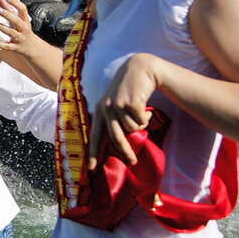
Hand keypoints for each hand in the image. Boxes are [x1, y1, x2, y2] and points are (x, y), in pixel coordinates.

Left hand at [0, 0, 37, 55]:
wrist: (31, 47)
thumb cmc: (22, 30)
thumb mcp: (19, 19)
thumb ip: (9, 9)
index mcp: (25, 20)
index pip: (22, 9)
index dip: (15, 3)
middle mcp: (24, 28)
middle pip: (16, 20)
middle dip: (7, 15)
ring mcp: (20, 38)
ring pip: (11, 33)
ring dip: (2, 27)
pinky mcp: (16, 47)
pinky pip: (8, 46)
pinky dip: (0, 44)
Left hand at [87, 53, 158, 168]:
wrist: (140, 68)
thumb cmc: (129, 89)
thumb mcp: (116, 102)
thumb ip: (114, 119)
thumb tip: (121, 142)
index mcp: (99, 110)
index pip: (94, 135)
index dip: (92, 152)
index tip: (91, 168)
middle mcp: (106, 108)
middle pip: (116, 138)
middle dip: (125, 152)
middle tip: (132, 162)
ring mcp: (118, 105)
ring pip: (132, 129)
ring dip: (141, 124)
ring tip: (142, 113)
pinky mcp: (130, 103)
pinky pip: (141, 121)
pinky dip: (147, 117)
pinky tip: (147, 108)